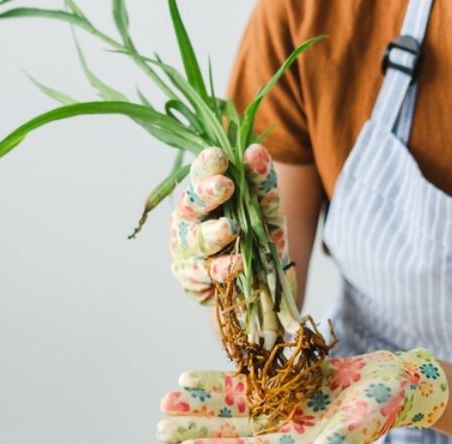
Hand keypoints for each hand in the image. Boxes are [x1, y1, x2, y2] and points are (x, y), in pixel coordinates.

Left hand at [156, 349, 448, 443]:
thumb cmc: (386, 406)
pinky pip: (245, 384)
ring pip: (232, 408)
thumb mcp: (365, 424)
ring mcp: (283, 408)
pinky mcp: (285, 386)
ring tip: (166, 401)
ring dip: (201, 405)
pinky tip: (190, 379)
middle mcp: (285, 430)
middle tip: (159, 428)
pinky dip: (219, 382)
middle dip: (197, 428)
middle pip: (232, 431)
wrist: (397, 381)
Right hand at [170, 144, 292, 304]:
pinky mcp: (191, 280)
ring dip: (213, 234)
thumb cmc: (256, 237)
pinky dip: (222, 269)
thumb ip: (261, 181)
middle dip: (206, 194)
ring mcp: (186, 251)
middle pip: (190, 205)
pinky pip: (204, 275)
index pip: (199, 175)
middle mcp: (188, 221)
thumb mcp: (266, 207)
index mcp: (202, 197)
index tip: (220, 156)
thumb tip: (255, 151)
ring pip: (195, 242)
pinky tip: (237, 264)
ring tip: (231, 228)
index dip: (206, 166)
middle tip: (225, 184)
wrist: (261, 284)